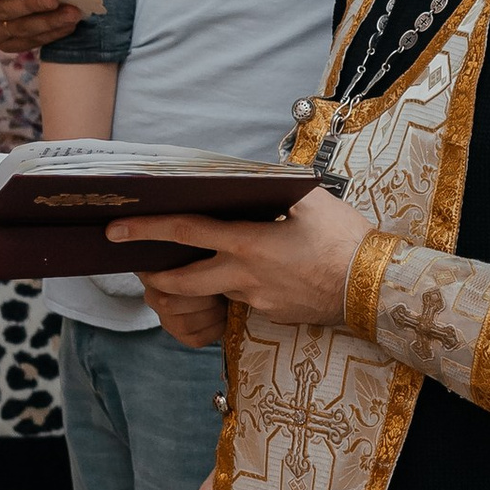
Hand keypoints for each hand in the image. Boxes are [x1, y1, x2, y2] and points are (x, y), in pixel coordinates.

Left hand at [109, 186, 371, 337]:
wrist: (374, 287)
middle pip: (182, 282)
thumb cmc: (345, 238)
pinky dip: (233, 287)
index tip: (115, 229)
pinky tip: (249, 274)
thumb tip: (253, 174)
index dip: (145, 229)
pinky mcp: (269, 315)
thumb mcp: (309, 200)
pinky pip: (240, 300)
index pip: (185, 232)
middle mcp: (243, 276)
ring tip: (197, 264)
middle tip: (141, 269)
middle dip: (155, 277)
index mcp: (248, 242)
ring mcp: (255, 300)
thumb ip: (274, 186)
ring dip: (198, 281)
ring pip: (213, 290)